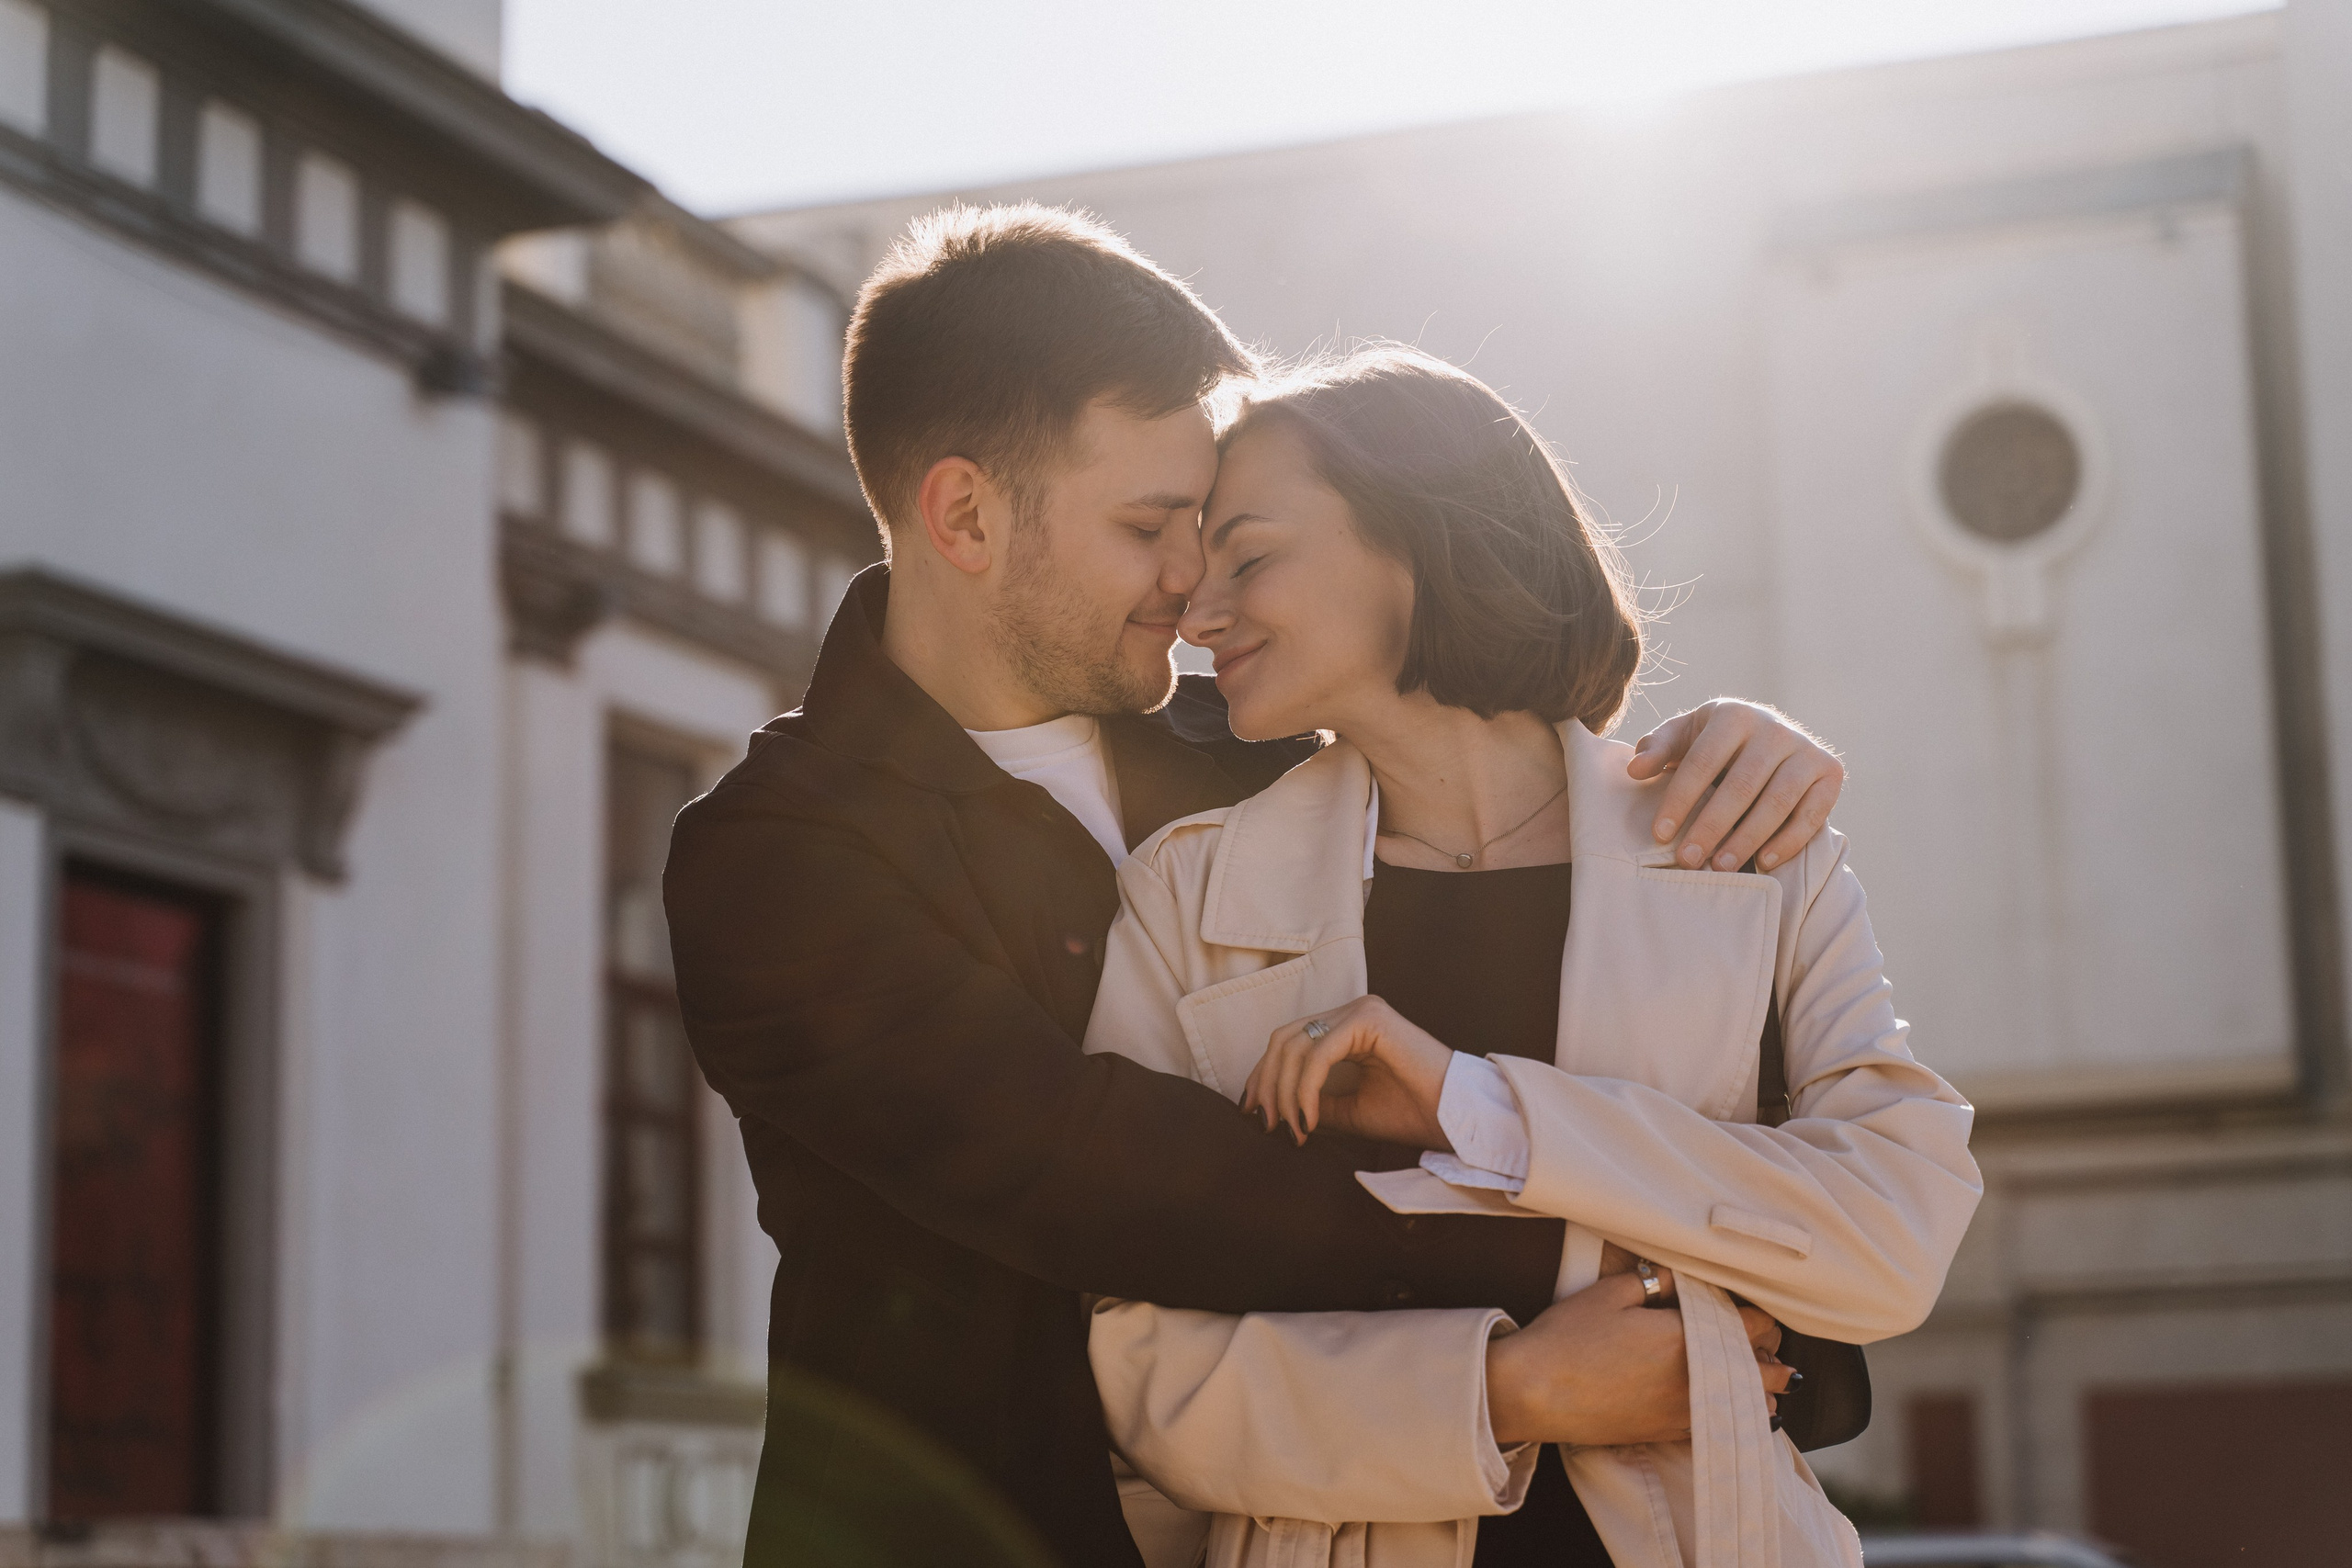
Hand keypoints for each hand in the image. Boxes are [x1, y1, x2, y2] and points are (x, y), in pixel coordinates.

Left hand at [1242, 995, 1452, 1149]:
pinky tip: (1308, 1120)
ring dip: (1285, 1093)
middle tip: (1265, 1125)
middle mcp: (1352, 1011)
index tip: (1253, 1115)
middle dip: (1267, 1085)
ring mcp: (1361, 1010)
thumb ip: (1315, 1102)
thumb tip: (1276, 1111)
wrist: (1455, 1120)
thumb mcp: (1350, 1110)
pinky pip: (1319, 1053)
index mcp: (1347, 1027)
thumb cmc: (1412, 1113)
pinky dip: (1306, 1089)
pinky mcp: (1370, 1019)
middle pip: (1284, 1041)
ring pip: (1296, 1046)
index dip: (1264, 1077)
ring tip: (1292, 1129)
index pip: (1288, 1043)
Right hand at [1487, 1265, 1791, 1447]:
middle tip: (1762, 1340)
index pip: (1753, 1327)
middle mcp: (1695, 1380)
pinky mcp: (1668, 1434)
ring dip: (1761, 1391)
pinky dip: (1736, 1416)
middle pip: (1766, 1374)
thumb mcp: (1611, 1293)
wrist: (1535, 1392)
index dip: (1761, 1316)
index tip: (1754, 1309)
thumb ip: (1658, 1281)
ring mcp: (1684, 1412)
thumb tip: (1686, 1276)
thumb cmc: (1567, 1338)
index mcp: (1686, 1338)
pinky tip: (1727, 1403)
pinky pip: (1722, 1428)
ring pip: (1754, 1409)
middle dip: (1772, 1355)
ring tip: (1754, 1375)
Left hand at [1626, 700, 1843, 872]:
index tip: (1660, 834)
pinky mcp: (1830, 773)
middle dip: (1710, 827)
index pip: (1701, 761)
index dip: (1679, 800)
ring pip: (1776, 803)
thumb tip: (1635, 770)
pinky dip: (1788, 841)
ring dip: (1746, 839)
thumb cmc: (1714, 743)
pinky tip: (1763, 862)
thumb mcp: (1683, 737)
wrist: (1771, 739)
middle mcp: (1774, 728)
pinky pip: (1811, 814)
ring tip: (1719, 867)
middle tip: (1687, 860)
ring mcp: (1806, 751)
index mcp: (1733, 714)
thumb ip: (1658, 749)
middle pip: (1740, 786)